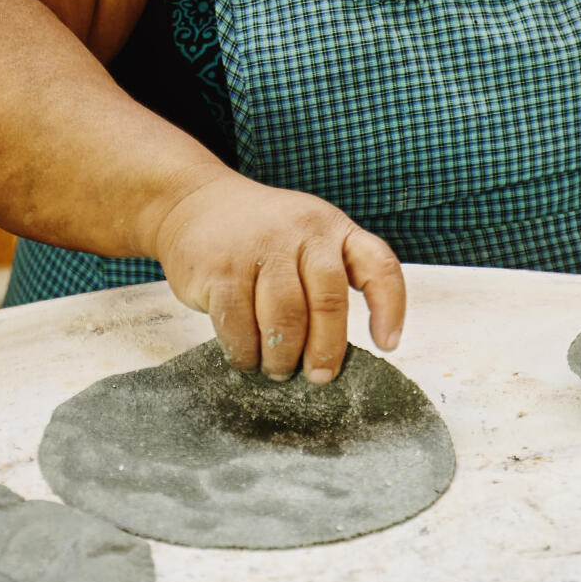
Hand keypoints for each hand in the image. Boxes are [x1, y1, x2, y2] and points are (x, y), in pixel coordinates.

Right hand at [150, 171, 405, 379]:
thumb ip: (328, 278)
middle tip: (320, 377)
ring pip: (284, 319)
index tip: (386, 345)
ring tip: (279, 370)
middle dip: (326, 349)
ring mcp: (259, 248)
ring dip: (283, 356)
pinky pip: (239, 324)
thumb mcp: (305, 237)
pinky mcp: (220, 269)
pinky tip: (248, 358)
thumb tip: (333, 353)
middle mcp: (302, 232)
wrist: (191, 204)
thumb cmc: (260, 236)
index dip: (389, 309)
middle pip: (328, 302)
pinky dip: (246, 352)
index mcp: (333, 229)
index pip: (378, 266)